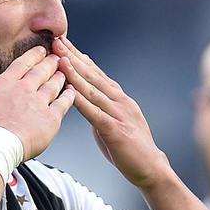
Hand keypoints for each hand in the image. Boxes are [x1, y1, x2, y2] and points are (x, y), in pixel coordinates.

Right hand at [0, 46, 76, 159]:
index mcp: (3, 85)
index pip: (22, 64)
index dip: (34, 55)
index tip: (41, 51)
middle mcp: (23, 89)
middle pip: (41, 70)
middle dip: (50, 62)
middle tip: (56, 58)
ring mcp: (38, 102)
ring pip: (54, 84)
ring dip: (60, 77)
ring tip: (64, 73)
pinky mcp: (51, 117)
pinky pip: (64, 103)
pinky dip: (69, 96)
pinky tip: (72, 93)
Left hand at [54, 37, 171, 188]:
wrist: (151, 168)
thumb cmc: (131, 148)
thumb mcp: (114, 121)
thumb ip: (100, 108)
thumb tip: (84, 98)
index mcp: (119, 98)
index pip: (96, 73)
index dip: (79, 57)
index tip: (63, 43)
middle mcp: (120, 101)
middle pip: (93, 75)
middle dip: (74, 57)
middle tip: (57, 41)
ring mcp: (119, 114)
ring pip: (93, 90)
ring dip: (75, 73)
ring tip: (60, 59)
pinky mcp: (116, 131)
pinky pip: (96, 113)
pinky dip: (82, 101)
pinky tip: (70, 91)